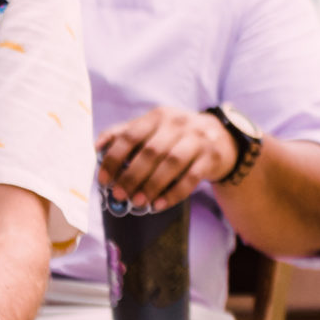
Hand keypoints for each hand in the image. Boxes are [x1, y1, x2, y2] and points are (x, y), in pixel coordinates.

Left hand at [97, 106, 236, 213]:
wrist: (221, 137)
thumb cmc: (177, 135)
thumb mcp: (155, 127)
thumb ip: (127, 133)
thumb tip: (98, 146)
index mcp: (159, 116)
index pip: (131, 136)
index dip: (114, 158)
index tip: (104, 179)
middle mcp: (179, 124)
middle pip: (151, 151)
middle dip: (131, 176)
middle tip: (119, 195)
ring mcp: (198, 139)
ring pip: (171, 163)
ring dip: (151, 185)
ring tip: (137, 202)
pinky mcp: (211, 156)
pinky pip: (191, 177)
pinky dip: (173, 193)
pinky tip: (159, 204)